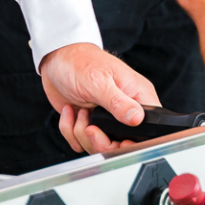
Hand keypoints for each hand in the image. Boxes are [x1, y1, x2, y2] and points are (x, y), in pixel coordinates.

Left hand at [40, 42, 160, 155]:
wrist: (57, 59)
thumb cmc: (81, 61)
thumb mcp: (100, 82)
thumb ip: (119, 102)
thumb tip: (138, 118)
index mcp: (137, 95)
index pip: (146, 127)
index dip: (133, 140)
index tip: (118, 140)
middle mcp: (124, 108)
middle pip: (122, 144)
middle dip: (100, 141)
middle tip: (89, 127)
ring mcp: (106, 118)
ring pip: (99, 146)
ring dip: (82, 133)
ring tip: (80, 113)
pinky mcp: (89, 122)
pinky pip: (81, 142)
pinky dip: (71, 131)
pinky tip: (71, 113)